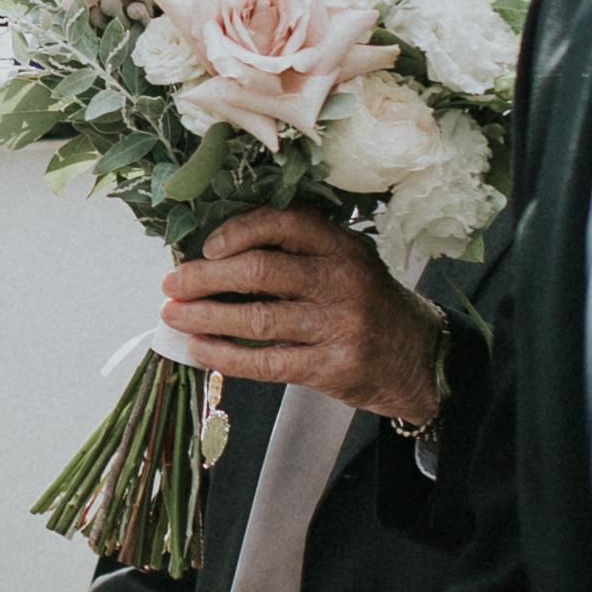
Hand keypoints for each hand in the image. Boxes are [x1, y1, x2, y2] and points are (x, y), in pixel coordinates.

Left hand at [161, 208, 445, 430]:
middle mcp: (342, 281)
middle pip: (260, 270)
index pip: (284, 223)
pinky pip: (267, 363)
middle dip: (205, 278)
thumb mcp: (347, 263)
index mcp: (342, 246)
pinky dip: (227, 357)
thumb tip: (218, 255)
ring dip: (206, 318)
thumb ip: (298, 253)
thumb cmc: (368, 305)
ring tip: (174, 316)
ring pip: (258, 319)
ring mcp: (339, 326)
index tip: (206, 247)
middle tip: (172, 283)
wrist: (420, 358)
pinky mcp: (333, 368)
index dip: (238, 231)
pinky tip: (201, 350)